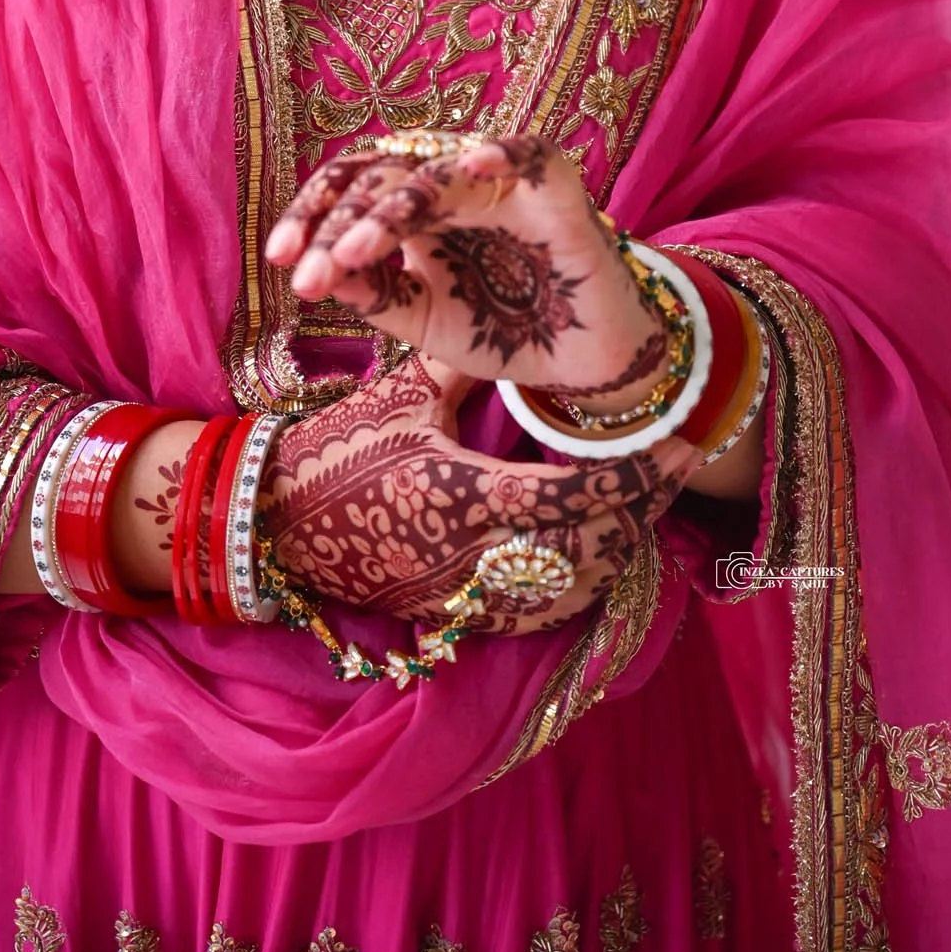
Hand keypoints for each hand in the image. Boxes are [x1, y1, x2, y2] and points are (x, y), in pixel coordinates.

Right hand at [258, 351, 702, 632]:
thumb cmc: (334, 449)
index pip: (581, 495)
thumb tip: (520, 333)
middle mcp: (476, 559)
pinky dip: (579, 583)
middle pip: (595, 548)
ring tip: (644, 502)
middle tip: (676, 466)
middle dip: (643, 509)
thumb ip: (470, 365)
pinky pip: (540, 614)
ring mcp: (468, 597)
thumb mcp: (404, 394)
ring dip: (619, 547)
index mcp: (468, 496)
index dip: (639, 474)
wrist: (272, 523)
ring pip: (576, 588)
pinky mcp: (455, 617)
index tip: (678, 442)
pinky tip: (594, 550)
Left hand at [265, 135, 668, 400]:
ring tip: (355, 250)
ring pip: (436, 172)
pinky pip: (526, 153)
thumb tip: (311, 273)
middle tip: (310, 272)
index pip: (353, 189)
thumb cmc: (503, 330)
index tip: (280, 260)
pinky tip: (471, 166)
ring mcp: (501, 179)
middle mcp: (451, 183)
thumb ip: (374, 296)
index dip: (313, 216)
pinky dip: (500, 153)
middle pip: (383, 177)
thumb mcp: (423, 320)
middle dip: (338, 224)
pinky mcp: (554, 182)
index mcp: (413, 209)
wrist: (582, 362)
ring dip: (391, 209)